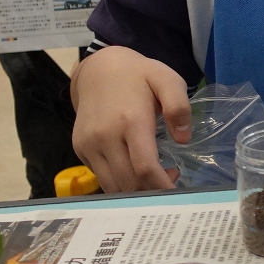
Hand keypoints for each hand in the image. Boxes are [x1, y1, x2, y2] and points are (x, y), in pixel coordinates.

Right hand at [70, 46, 190, 191]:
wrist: (98, 70)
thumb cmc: (138, 76)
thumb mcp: (166, 79)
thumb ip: (178, 106)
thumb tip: (183, 138)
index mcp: (130, 121)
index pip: (144, 167)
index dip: (161, 186)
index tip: (176, 194)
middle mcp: (104, 136)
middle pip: (129, 182)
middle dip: (152, 191)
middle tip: (171, 180)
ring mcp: (88, 145)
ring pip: (112, 186)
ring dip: (135, 191)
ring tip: (154, 177)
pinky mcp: (80, 149)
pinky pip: (101, 176)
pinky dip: (119, 182)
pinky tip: (134, 169)